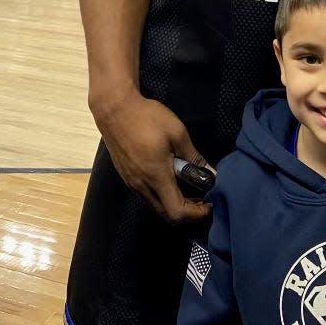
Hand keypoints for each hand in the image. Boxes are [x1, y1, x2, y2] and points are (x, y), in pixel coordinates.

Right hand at [94, 89, 212, 223]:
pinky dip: (162, 195)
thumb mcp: (177, 132)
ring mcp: (132, 183)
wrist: (114, 110)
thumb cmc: (147, 117)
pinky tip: (171, 178)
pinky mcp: (127, 177)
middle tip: (202, 197)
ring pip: (156, 205)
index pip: (177, 212)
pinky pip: (147, 195)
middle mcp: (142, 185)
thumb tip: (210, 172)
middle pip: (166, 214)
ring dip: (174, 203)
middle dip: (187, 211)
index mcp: (156, 176)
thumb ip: (194, 156)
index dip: (196, 214)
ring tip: (190, 186)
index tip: (209, 204)